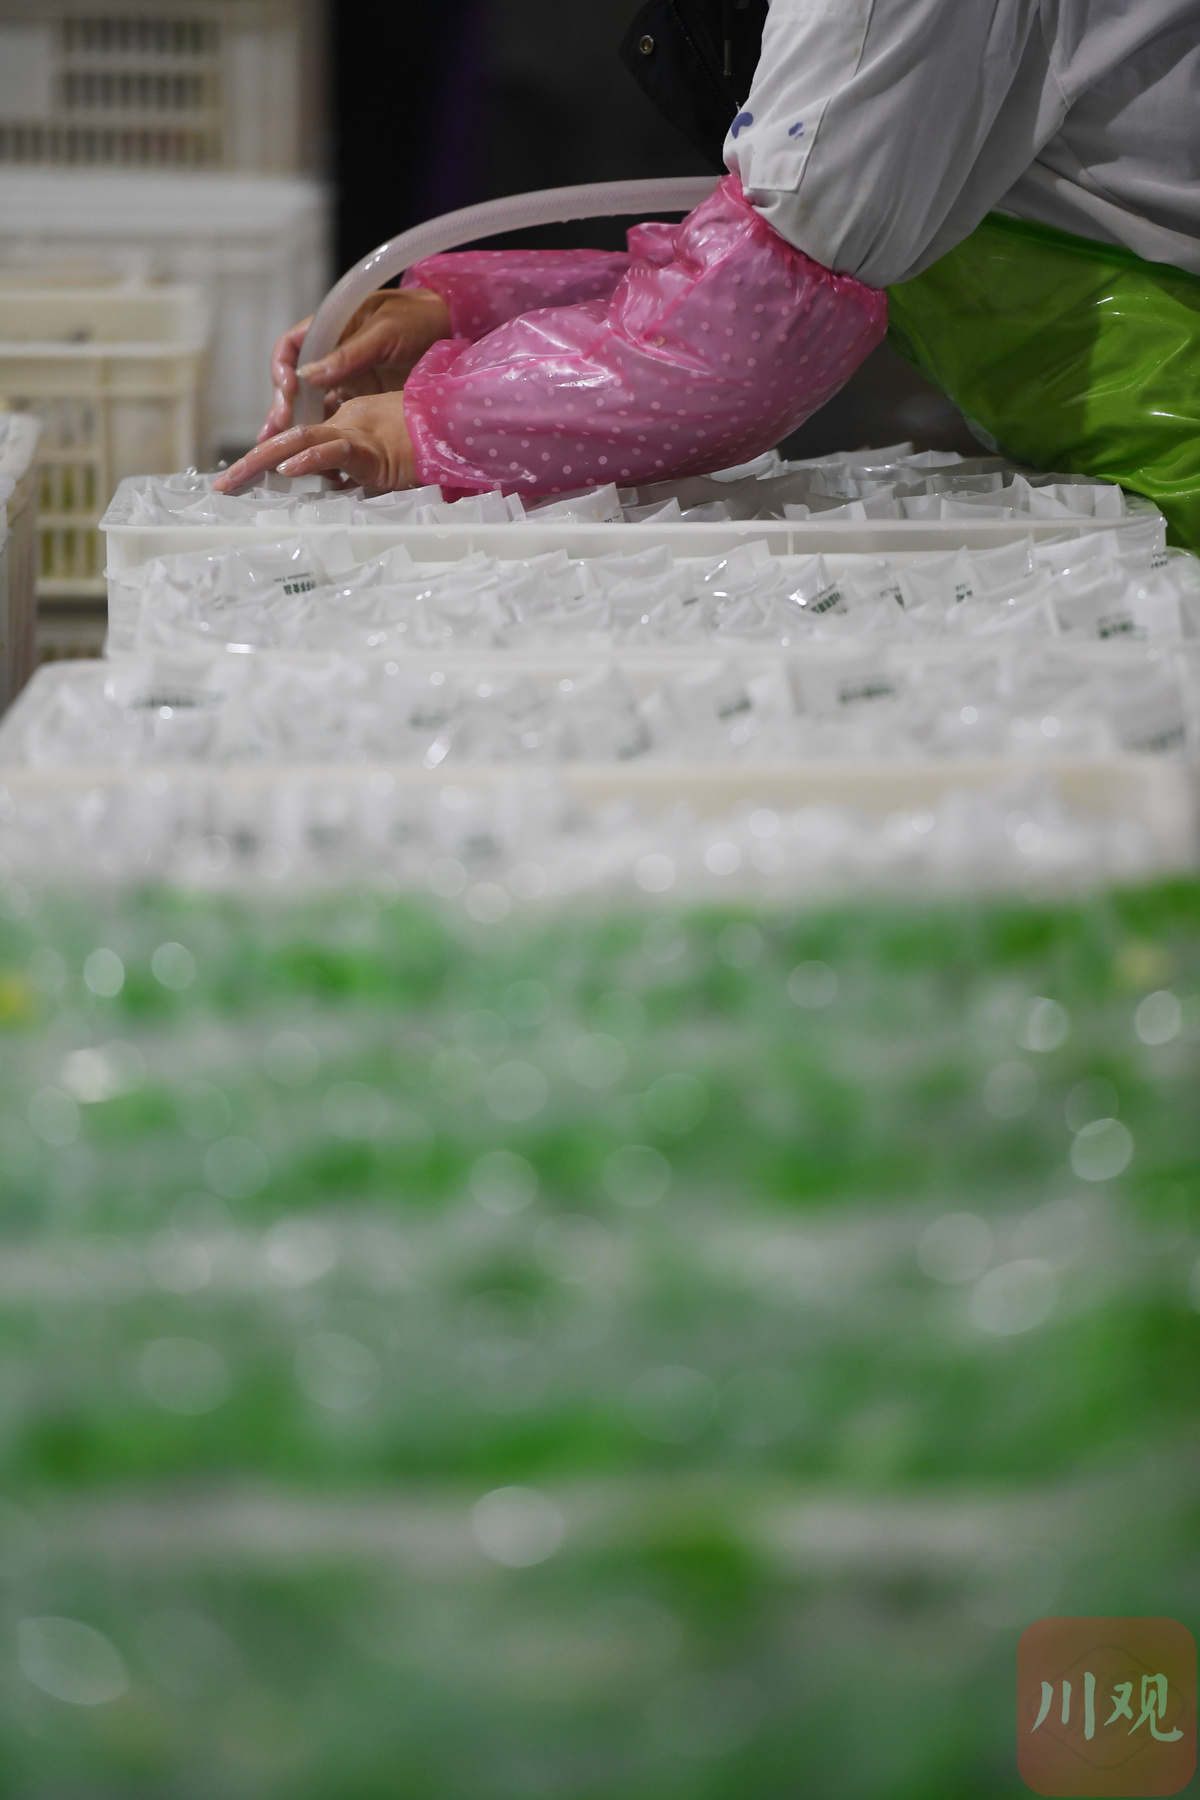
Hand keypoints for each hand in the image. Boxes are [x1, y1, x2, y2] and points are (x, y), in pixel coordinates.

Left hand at [214, 391, 415, 494]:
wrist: (456, 428)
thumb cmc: (428, 444)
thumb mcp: (384, 464)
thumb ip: (355, 471)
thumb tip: (332, 488)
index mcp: (343, 427)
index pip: (295, 442)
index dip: (265, 460)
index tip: (240, 482)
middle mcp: (342, 426)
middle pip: (286, 441)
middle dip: (250, 464)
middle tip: (221, 487)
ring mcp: (355, 434)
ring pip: (300, 441)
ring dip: (264, 460)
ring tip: (236, 479)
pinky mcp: (370, 446)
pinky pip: (335, 450)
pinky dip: (311, 459)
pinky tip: (288, 469)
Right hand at [258, 288, 451, 439]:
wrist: (456, 330)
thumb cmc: (422, 318)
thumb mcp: (385, 331)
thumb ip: (349, 353)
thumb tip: (309, 375)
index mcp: (333, 327)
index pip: (293, 346)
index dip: (283, 368)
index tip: (290, 390)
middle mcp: (334, 353)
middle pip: (296, 380)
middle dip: (283, 405)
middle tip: (276, 430)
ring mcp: (348, 376)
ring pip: (311, 401)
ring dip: (295, 424)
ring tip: (279, 449)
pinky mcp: (363, 397)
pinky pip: (335, 415)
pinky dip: (322, 432)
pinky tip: (312, 452)